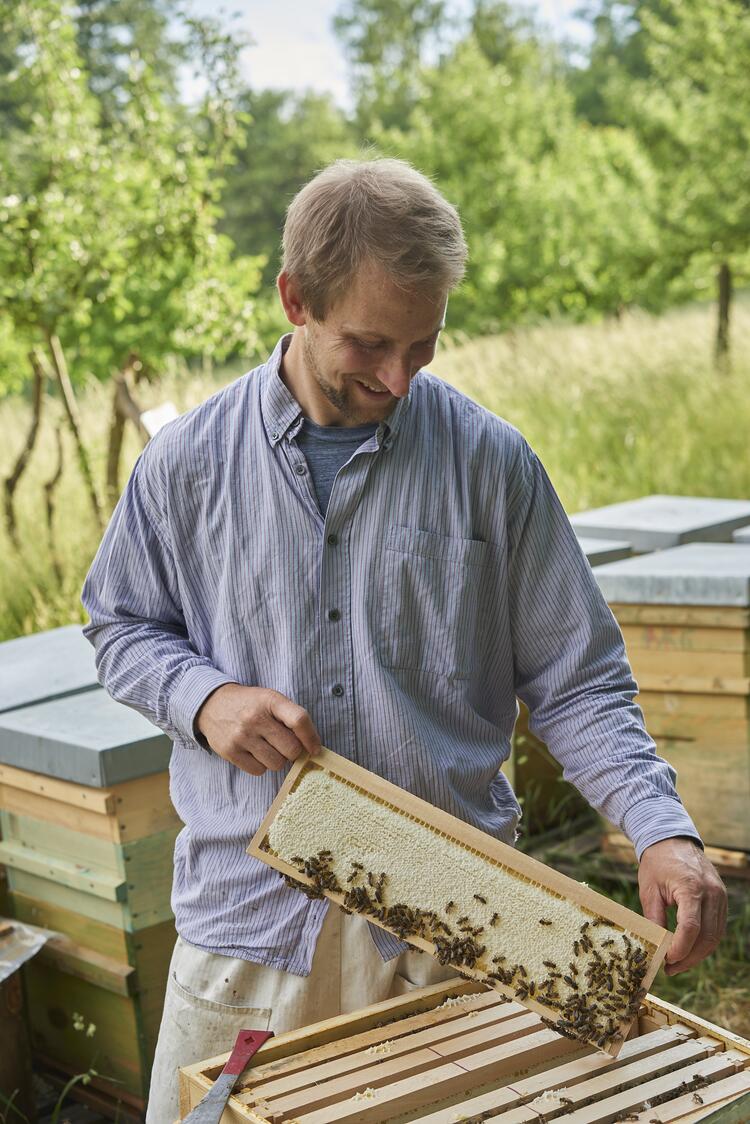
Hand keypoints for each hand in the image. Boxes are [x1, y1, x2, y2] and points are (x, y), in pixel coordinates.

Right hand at [196, 684, 321, 775]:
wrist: (212, 704)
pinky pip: (258, 771)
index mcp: (270, 700)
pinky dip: (261, 765)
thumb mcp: (270, 699)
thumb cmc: (250, 704)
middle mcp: (255, 718)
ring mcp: (241, 736)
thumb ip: (291, 717)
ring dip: (276, 759)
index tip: (315, 748)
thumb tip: (312, 747)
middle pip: (291, 749)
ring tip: (267, 747)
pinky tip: (254, 752)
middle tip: (284, 745)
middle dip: (292, 751)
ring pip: (276, 763)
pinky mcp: (230, 751)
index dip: (311, 738)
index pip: (299, 720)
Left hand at [638, 837, 726, 974]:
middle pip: (707, 937)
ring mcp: (720, 895)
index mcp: (691, 888)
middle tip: (671, 968)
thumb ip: (654, 918)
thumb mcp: (649, 889)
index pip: (691, 928)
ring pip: (715, 935)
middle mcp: (711, 893)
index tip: (667, 961)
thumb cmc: (657, 863)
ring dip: (698, 954)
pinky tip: (689, 948)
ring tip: (678, 963)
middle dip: (689, 957)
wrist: (672, 839)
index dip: (680, 949)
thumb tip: (657, 947)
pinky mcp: (721, 898)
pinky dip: (705, 941)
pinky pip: (717, 927)